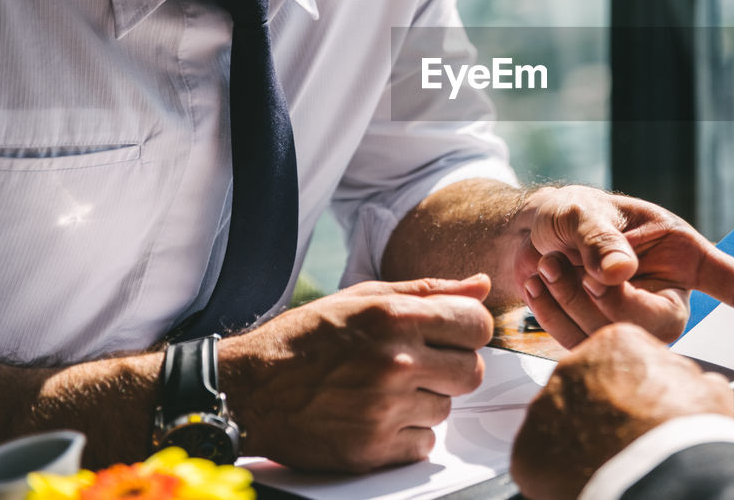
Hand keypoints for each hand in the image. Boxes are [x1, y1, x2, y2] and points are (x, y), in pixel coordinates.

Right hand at [219, 274, 493, 471]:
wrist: (251, 388)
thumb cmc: (308, 338)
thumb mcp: (365, 298)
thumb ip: (429, 291)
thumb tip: (481, 285)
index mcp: (396, 318)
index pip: (478, 325)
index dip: (466, 330)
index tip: (449, 335)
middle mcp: (395, 362)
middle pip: (473, 372)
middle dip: (452, 368)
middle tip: (418, 365)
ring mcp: (385, 409)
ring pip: (447, 410)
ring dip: (424, 401)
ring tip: (384, 389)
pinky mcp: (372, 449)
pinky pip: (424, 444)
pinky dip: (407, 434)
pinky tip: (377, 416)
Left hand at [510, 323, 733, 499]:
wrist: (663, 480)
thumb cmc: (685, 435)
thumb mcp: (707, 389)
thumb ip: (686, 377)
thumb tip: (690, 382)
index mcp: (616, 341)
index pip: (618, 358)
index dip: (633, 387)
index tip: (640, 407)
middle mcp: (572, 366)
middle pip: (584, 386)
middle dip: (600, 409)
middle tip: (623, 437)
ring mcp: (545, 406)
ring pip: (560, 420)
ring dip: (578, 437)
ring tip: (608, 460)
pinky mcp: (527, 448)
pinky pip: (541, 455)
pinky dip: (559, 468)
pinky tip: (588, 476)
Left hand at [512, 186, 733, 350]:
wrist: (527, 237)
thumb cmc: (568, 214)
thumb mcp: (582, 211)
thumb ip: (599, 238)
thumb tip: (620, 272)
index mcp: (682, 254)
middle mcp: (667, 293)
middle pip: (659, 326)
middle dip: (607, 299)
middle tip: (571, 263)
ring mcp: (637, 322)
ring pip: (618, 340)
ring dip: (571, 301)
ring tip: (551, 263)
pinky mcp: (605, 343)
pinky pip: (583, 349)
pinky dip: (553, 314)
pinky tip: (542, 282)